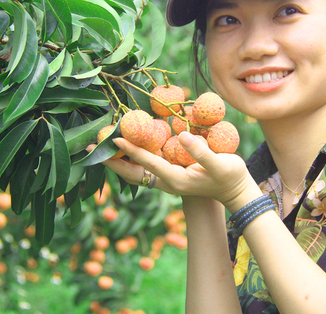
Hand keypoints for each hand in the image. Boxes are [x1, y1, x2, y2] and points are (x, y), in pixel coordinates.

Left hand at [102, 131, 262, 211]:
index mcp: (175, 179)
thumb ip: (200, 151)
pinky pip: (144, 166)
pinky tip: (126, 144)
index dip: (131, 149)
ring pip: (135, 170)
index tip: (115, 138)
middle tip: (90, 146)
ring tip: (100, 144)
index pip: (147, 162)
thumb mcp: (220, 163)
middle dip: (111, 160)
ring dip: (119, 158)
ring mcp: (166, 178)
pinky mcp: (169, 173)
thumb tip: (181, 135)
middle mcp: (166, 181)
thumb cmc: (230, 176)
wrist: (235, 191)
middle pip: (132, 172)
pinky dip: (132, 156)